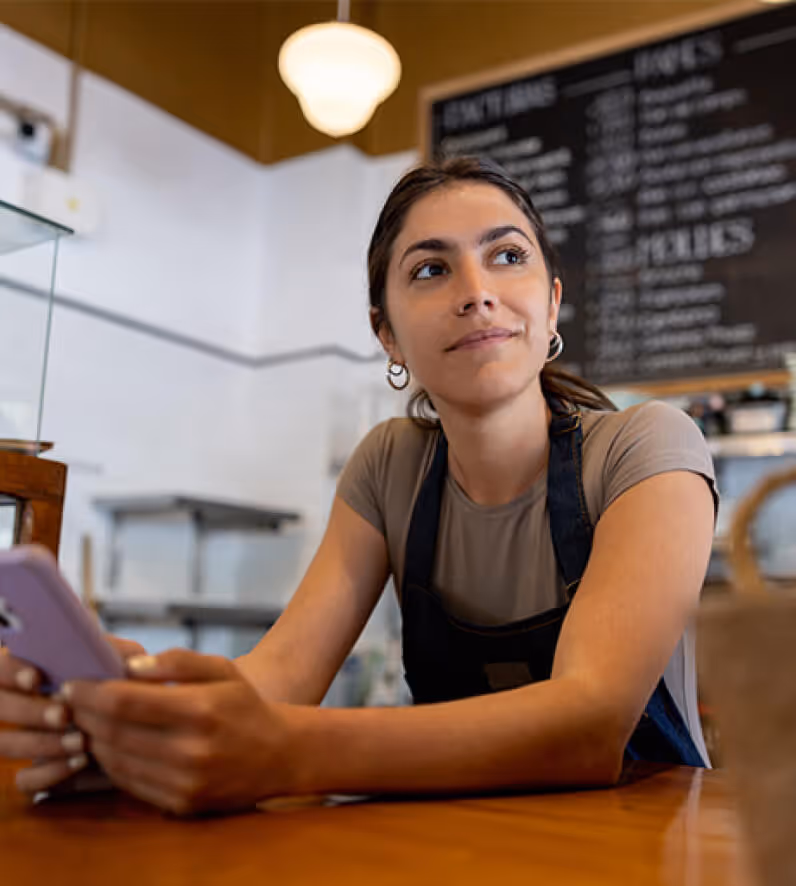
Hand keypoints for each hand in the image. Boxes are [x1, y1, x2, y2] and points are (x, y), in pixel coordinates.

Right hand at [0, 636, 145, 794]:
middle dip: (31, 711)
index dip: (12, 671)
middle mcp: (16, 704)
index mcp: (28, 671)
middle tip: (63, 714)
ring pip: (6, 744)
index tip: (35, 678)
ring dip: (42, 744)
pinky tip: (78, 762)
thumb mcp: (118, 663)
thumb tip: (108, 652)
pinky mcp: (30, 771)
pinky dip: (49, 772)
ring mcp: (19, 738)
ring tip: (80, 741)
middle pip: (1, 707)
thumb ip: (114, 652)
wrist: (127, 728)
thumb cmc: (116, 684)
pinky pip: (23, 780)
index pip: (2, 666)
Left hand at [65, 649, 299, 815]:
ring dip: (92, 739)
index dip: (91, 691)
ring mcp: (184, 782)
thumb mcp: (222, 669)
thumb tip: (130, 665)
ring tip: (86, 720)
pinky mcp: (179, 804)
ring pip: (114, 760)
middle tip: (71, 699)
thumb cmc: (245, 705)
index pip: (125, 701)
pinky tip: (109, 744)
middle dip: (83, 713)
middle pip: (113, 732)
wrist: (279, 755)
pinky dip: (111, 762)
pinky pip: (129, 783)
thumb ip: (178, 661)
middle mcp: (190, 750)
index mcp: (200, 709)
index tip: (74, 682)